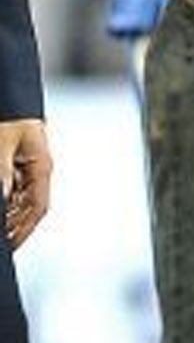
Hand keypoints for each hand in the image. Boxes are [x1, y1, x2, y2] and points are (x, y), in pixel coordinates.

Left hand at [0, 118, 51, 248]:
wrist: (9, 97)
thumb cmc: (8, 117)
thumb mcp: (1, 144)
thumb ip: (3, 172)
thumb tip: (3, 197)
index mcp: (41, 166)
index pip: (38, 207)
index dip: (25, 229)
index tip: (11, 245)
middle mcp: (39, 170)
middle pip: (32, 208)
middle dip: (19, 228)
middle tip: (7, 245)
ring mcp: (30, 168)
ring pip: (23, 201)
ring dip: (12, 217)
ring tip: (4, 233)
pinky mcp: (19, 165)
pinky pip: (16, 190)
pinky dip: (9, 204)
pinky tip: (4, 211)